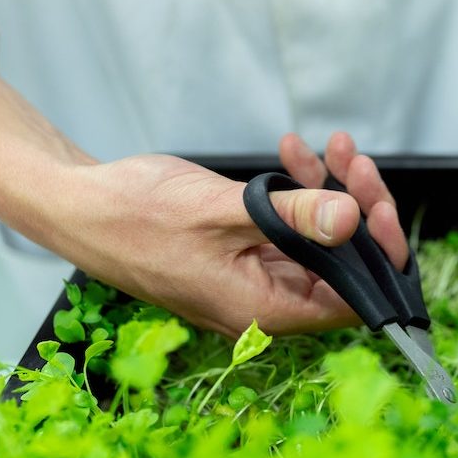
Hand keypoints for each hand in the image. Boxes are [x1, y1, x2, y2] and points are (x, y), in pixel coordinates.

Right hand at [41, 131, 406, 337]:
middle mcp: (266, 304)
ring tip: (330, 146)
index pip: (353, 301)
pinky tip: (294, 153)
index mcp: (265, 311)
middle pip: (343, 267)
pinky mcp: (244, 256)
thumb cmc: (135, 215)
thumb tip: (352, 221)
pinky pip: (290, 230)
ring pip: (320, 243)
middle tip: (354, 161)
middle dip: (357, 209)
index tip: (379, 206)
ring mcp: (255, 280)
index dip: (378, 256)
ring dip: (330, 193)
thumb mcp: (223, 210)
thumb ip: (293, 217)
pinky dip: (298, 193)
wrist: (78, 205)